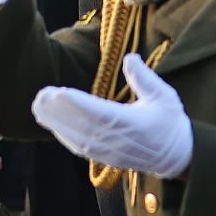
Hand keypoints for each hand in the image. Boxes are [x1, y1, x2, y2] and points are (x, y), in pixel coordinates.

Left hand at [31, 54, 192, 178]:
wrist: (176, 156)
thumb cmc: (170, 123)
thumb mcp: (164, 96)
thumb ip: (145, 78)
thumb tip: (130, 57)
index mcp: (133, 123)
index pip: (100, 113)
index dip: (79, 104)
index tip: (60, 93)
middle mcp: (117, 139)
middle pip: (81, 126)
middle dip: (58, 111)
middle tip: (42, 95)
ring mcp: (108, 151)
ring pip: (76, 138)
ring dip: (55, 122)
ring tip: (39, 105)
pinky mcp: (104, 157)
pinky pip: (78, 147)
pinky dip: (63, 135)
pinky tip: (52, 122)